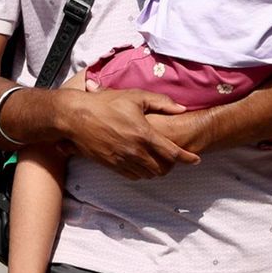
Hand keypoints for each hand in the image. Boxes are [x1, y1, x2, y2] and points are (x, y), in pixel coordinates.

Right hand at [57, 89, 198, 178]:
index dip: (187, 158)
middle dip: (172, 165)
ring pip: (148, 174)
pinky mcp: (111, 165)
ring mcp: (122, 160)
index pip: (172, 152)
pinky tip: (141, 163)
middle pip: (162, 168)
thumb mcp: (135, 96)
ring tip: (158, 160)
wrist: (76, 117)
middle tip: (174, 157)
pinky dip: (141, 172)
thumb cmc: (105, 104)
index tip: (196, 159)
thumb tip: (181, 108)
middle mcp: (135, 151)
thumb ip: (162, 102)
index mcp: (143, 134)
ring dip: (157, 170)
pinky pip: (133, 176)